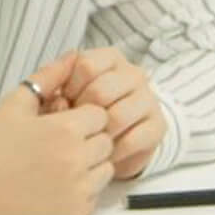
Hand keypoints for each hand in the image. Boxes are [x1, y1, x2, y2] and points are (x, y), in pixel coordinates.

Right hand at [0, 85, 115, 214]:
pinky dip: (82, 189)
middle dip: (89, 140)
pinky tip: (56, 184)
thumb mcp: (16, 104)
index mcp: (65, 130)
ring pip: (106, 168)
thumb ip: (48, 77)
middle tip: (59, 145)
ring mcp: (78, 189)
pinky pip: (95, 194)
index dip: (82, 117)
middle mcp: (76, 160)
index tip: (60, 124)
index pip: (100, 114)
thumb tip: (73, 55)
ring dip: (90, 164)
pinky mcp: (76, 212)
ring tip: (58, 164)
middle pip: (106, 141)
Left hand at [50, 48, 167, 179]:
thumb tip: (58, 99)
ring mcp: (149, 99)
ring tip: (88, 143)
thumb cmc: (84, 113)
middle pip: (101, 91)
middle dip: (82, 114)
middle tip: (76, 127)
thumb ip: (55, 89)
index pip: (87, 65)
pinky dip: (112, 153)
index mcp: (110, 58)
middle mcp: (134, 74)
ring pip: (117, 117)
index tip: (66, 103)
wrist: (115, 141)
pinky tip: (103, 156)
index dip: (70, 88)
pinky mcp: (159, 126)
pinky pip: (131, 140)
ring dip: (97, 135)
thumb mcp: (66, 96)